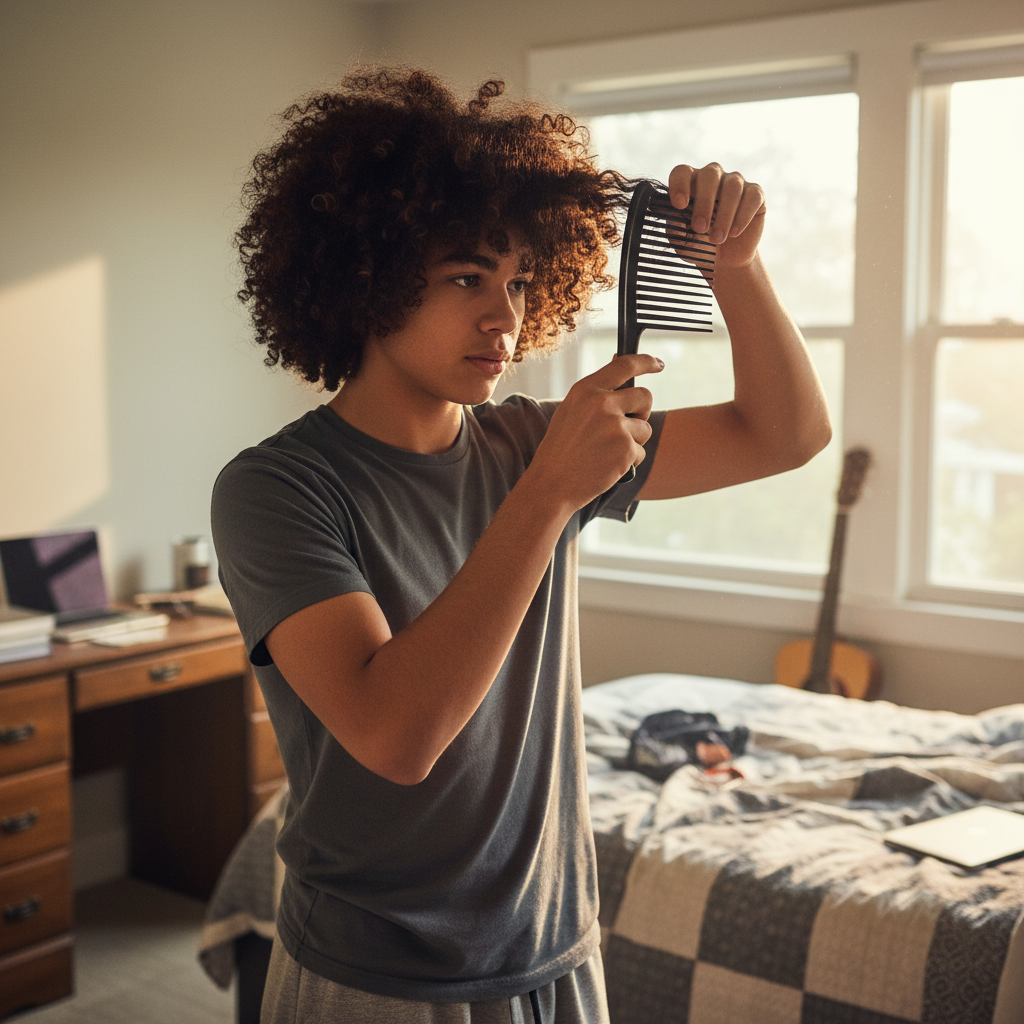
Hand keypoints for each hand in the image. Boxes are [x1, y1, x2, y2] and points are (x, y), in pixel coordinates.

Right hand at [527, 353, 662, 510]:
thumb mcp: (571, 410)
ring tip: (606, 452)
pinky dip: (629, 461)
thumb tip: (617, 361)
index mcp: (586, 389)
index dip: (646, 361)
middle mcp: (602, 403)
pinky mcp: (626, 449)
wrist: (552, 484)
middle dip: (642, 412)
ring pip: (645, 428)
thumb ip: (596, 390)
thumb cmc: (561, 449)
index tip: (659, 364)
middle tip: (628, 426)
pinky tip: (607, 466)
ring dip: (634, 441)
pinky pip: (640, 452)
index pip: (625, 365)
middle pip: (645, 397)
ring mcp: (616, 426)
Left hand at [667, 163, 765, 268]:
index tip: (679, 205)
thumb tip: (675, 216)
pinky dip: (742, 216)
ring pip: (732, 186)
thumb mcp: (682, 241)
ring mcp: (736, 183)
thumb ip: (676, 228)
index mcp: (691, 184)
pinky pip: (752, 197)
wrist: (725, 260)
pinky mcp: (756, 194)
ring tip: (717, 239)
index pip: (682, 172)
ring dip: (724, 215)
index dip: (680, 184)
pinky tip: (734, 233)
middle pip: (710, 174)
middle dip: (704, 202)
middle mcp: (714, 178)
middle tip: (700, 228)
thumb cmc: (699, 246)